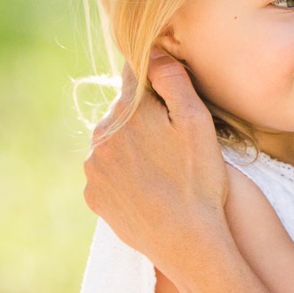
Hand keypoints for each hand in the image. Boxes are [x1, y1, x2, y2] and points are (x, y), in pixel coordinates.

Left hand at [83, 53, 230, 276]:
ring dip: (131, 149)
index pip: (134, 78)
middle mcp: (101, 136)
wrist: (187, 242)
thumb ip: (172, 80)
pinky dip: (124, 178)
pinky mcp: (93, 196)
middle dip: (143, 121)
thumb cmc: (199, 180)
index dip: (154, 84)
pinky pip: (107, 175)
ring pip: (113, 145)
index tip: (169, 98)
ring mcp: (93, 168)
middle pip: (123, 114)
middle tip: (175, 146)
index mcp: (127, 111)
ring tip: (163, 171)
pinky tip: (149, 190)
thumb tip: (152, 50)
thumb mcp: (197, 122)